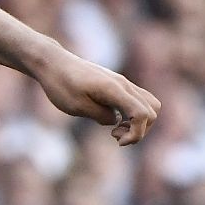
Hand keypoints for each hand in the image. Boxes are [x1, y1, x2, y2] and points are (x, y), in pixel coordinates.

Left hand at [31, 46, 159, 144]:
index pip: (142, 114)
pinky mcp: (117, 84)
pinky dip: (133, 114)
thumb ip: (101, 116)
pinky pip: (138, 100)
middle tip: (115, 135)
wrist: (52, 62)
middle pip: (152, 110)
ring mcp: (122, 82)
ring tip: (115, 129)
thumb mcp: (77, 106)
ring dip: (139, 122)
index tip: (117, 141)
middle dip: (140, 130)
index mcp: (114, 89)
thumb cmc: (60, 84)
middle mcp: (123, 84)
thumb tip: (116, 121)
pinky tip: (113, 120)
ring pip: (149, 104)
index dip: (136, 133)